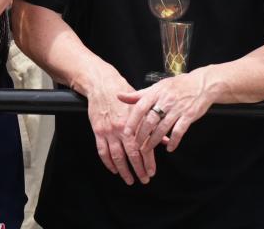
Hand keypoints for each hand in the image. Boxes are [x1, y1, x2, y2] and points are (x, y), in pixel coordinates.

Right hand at [84, 68, 150, 184]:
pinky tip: (114, 169)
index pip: (143, 147)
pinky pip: (102, 151)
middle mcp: (122, 129)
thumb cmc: (123, 92)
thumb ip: (152, 124)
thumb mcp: (141, 106)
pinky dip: (108, 162)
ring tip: (129, 179)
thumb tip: (164, 138)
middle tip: (143, 180)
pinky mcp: (98, 131)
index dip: (148, 161)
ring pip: (117, 156)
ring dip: (123, 170)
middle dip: (138, 169)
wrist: (102, 85)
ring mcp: (109, 131)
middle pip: (131, 154)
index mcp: (135, 122)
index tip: (152, 172)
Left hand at [119, 68, 214, 160]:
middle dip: (141, 135)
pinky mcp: (189, 115)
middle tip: (135, 146)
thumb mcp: (157, 87)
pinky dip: (174, 141)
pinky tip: (170, 148)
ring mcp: (178, 108)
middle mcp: (166, 100)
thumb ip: (139, 94)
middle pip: (150, 120)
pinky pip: (179, 131)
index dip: (133, 120)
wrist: (202, 84)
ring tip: (147, 149)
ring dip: (154, 141)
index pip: (140, 107)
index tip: (126, 132)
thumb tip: (119, 96)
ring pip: (163, 128)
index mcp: (156, 92)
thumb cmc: (178, 85)